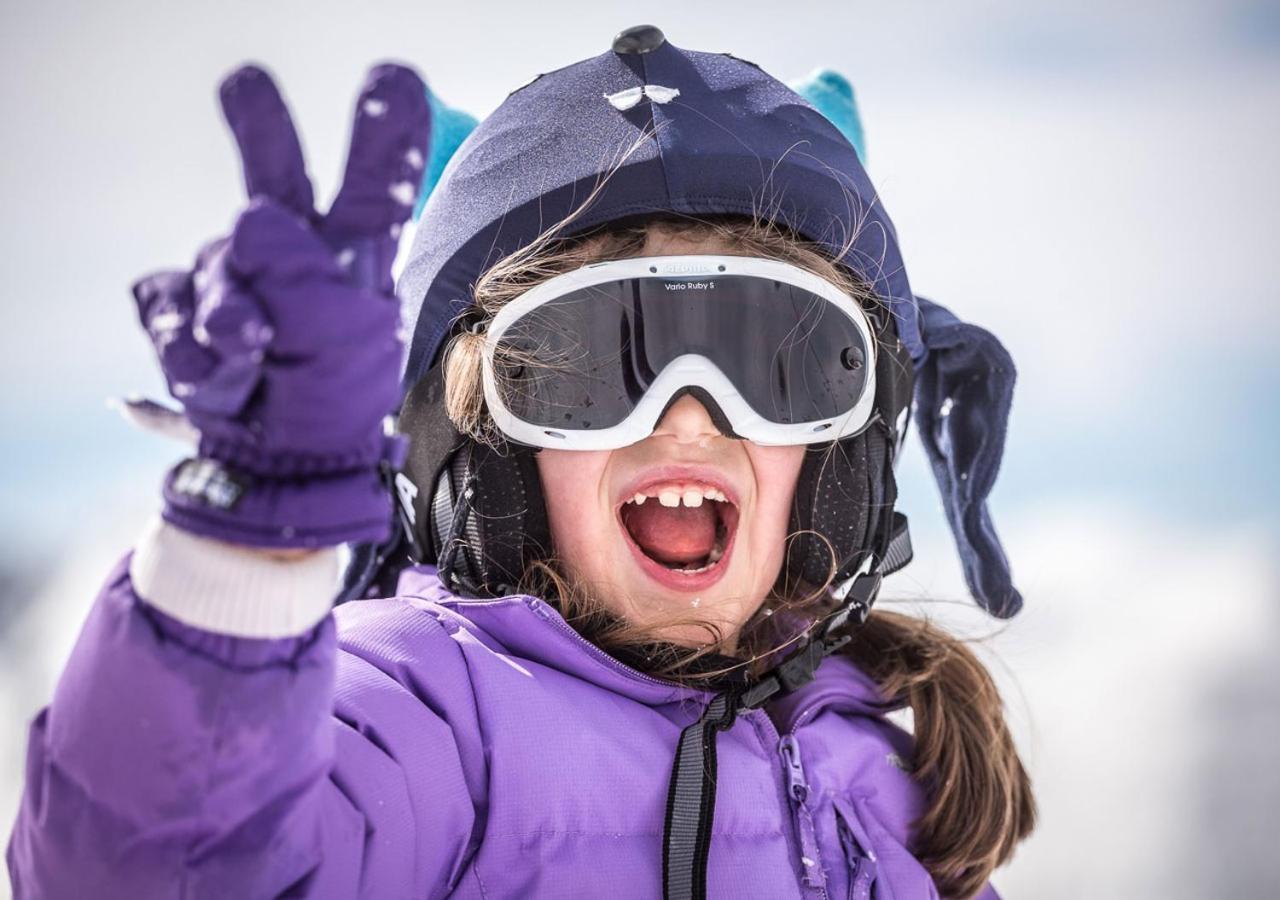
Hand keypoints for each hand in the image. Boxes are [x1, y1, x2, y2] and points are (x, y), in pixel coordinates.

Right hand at [129, 62, 430, 547]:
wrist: (278, 465)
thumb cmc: (330, 405)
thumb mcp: (346, 347)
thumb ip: (309, 278)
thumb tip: (258, 216)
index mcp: (356, 259)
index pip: (373, 188)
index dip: (383, 136)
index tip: (394, 80)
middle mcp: (295, 255)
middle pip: (275, 176)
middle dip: (262, 129)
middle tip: (244, 82)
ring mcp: (236, 277)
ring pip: (217, 267)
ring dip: (231, 324)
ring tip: (258, 364)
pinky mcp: (182, 307)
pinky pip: (167, 305)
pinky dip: (189, 349)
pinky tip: (219, 377)